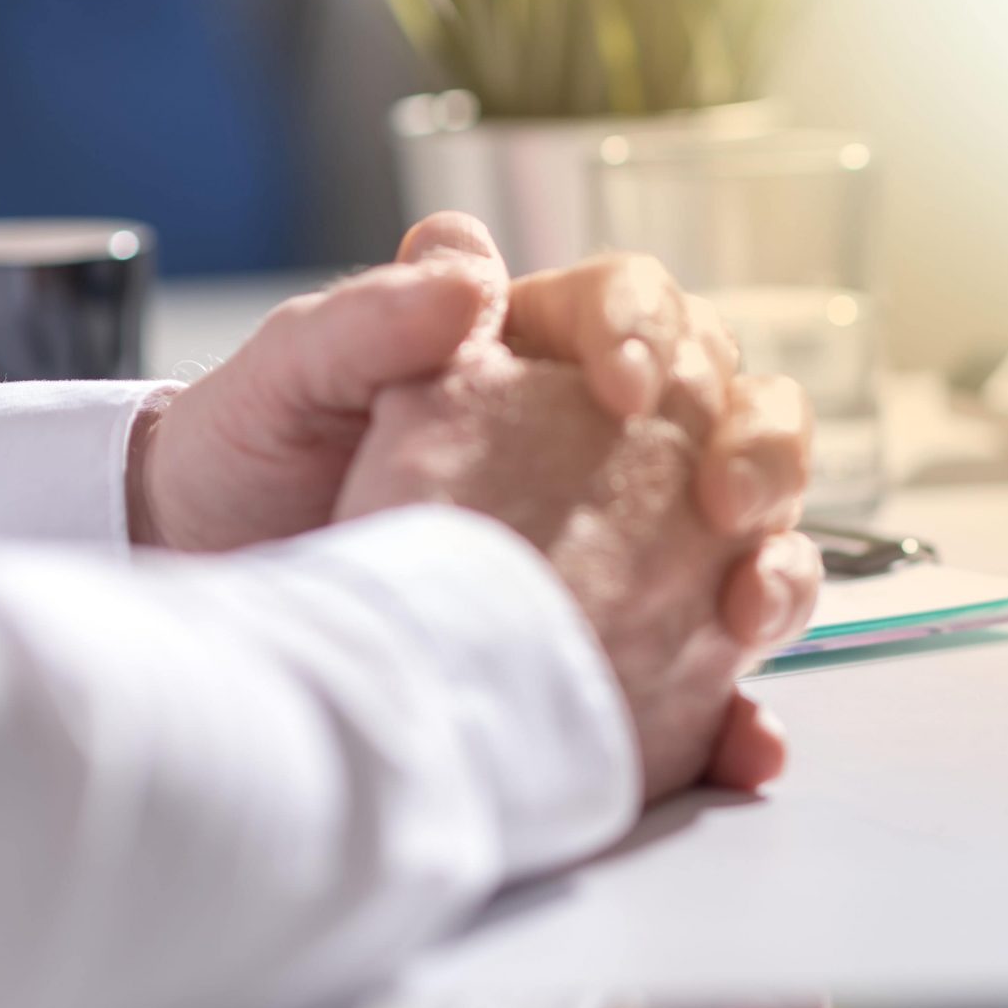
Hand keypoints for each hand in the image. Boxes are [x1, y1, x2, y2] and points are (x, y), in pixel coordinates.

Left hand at [134, 213, 814, 653]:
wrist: (225, 593)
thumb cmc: (257, 459)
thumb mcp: (291, 376)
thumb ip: (372, 317)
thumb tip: (469, 265)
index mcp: (543, 349)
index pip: (639, 306)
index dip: (650, 333)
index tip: (618, 386)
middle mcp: (611, 438)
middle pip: (739, 410)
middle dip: (757, 447)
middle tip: (721, 498)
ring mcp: (635, 543)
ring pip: (762, 533)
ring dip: (782, 564)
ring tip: (746, 607)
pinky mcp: (628, 646)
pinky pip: (715, 682)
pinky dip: (745, 712)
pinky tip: (744, 741)